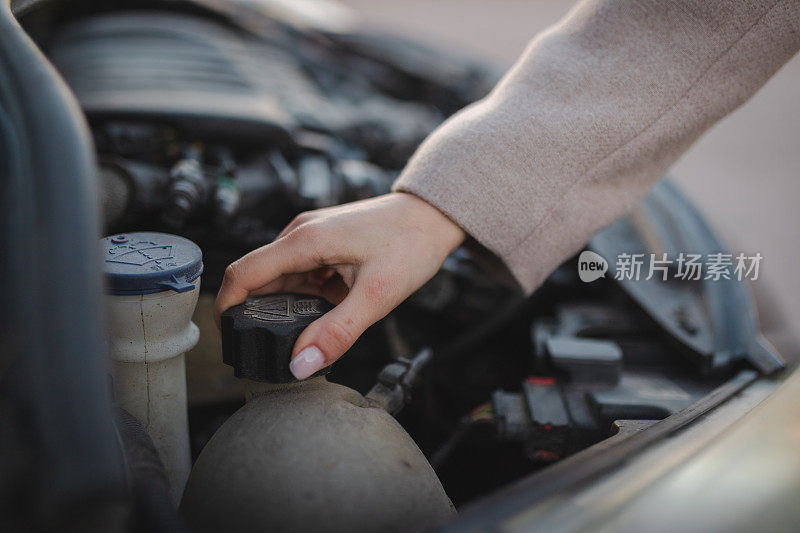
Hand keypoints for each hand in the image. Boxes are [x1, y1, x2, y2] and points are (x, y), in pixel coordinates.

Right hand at [214, 192, 465, 379]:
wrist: (434, 214)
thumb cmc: (411, 243)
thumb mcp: (377, 295)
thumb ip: (337, 332)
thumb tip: (300, 364)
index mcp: (305, 241)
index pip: (243, 274)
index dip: (226, 309)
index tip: (229, 340)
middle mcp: (300, 234)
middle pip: (259, 278)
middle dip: (258, 315)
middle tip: (270, 350)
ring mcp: (311, 237)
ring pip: (281, 279)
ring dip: (285, 307)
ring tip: (303, 335)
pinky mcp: (324, 243)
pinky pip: (301, 274)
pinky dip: (305, 297)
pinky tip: (324, 312)